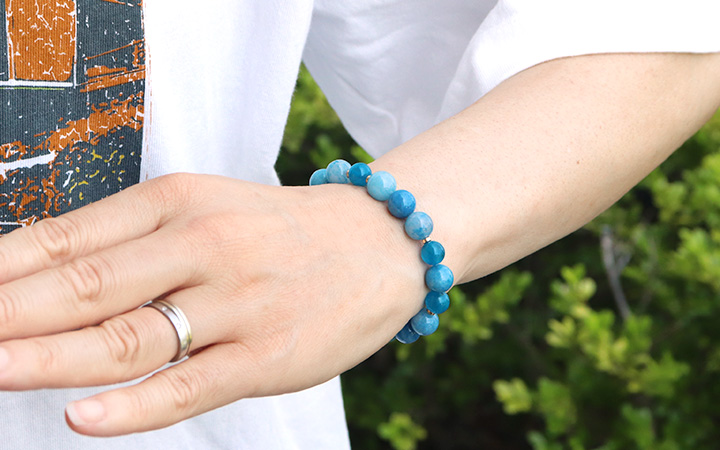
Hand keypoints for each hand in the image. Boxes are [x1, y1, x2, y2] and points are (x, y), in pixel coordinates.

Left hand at [0, 173, 425, 435]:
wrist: (380, 239)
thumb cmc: (280, 230)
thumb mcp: (207, 207)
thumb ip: (135, 241)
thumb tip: (44, 278)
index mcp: (177, 201)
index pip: (65, 239)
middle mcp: (202, 245)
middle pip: (82, 288)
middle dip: (5, 318)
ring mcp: (237, 302)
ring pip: (125, 338)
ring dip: (44, 361)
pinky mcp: (268, 355)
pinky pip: (190, 385)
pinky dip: (133, 406)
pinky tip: (83, 417)